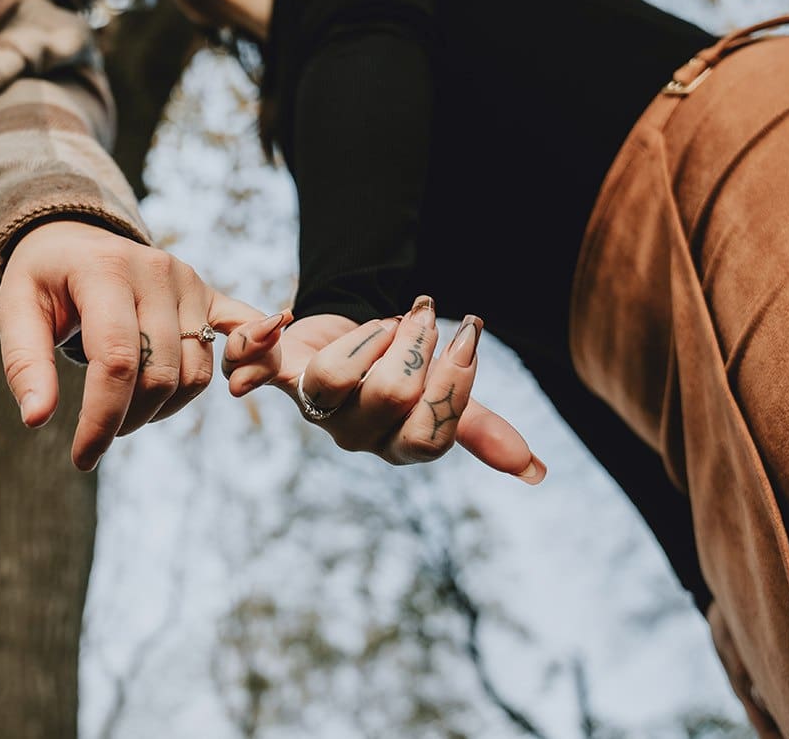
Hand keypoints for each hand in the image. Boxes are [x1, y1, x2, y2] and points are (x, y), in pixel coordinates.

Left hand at [0, 220, 262, 470]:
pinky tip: (239, 386)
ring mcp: (188, 281)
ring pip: (194, 373)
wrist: (75, 238)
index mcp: (106, 269)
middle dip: (127, 418)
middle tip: (99, 430)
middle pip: (160, 373)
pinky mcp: (207, 293)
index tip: (82, 457)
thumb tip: (38, 419)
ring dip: (163, 408)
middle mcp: (157, 271)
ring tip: (127, 407)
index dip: (101, 419)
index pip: (116, 361)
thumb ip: (25, 364)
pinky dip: (251, 363)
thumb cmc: (43, 279)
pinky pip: (241, 336)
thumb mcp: (15, 309)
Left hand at [225, 296, 547, 479]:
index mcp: (396, 444)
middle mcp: (352, 432)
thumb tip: (534, 472)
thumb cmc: (402, 370)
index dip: (450, 384)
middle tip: (422, 316)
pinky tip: (276, 322)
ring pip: (333, 378)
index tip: (467, 334)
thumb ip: (479, 427)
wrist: (351, 335)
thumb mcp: (441, 395)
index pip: (428, 436)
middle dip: (413, 346)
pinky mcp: (277, 370)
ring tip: (384, 320)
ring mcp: (312, 404)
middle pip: (387, 398)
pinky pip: (256, 365)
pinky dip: (254, 346)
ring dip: (367, 337)